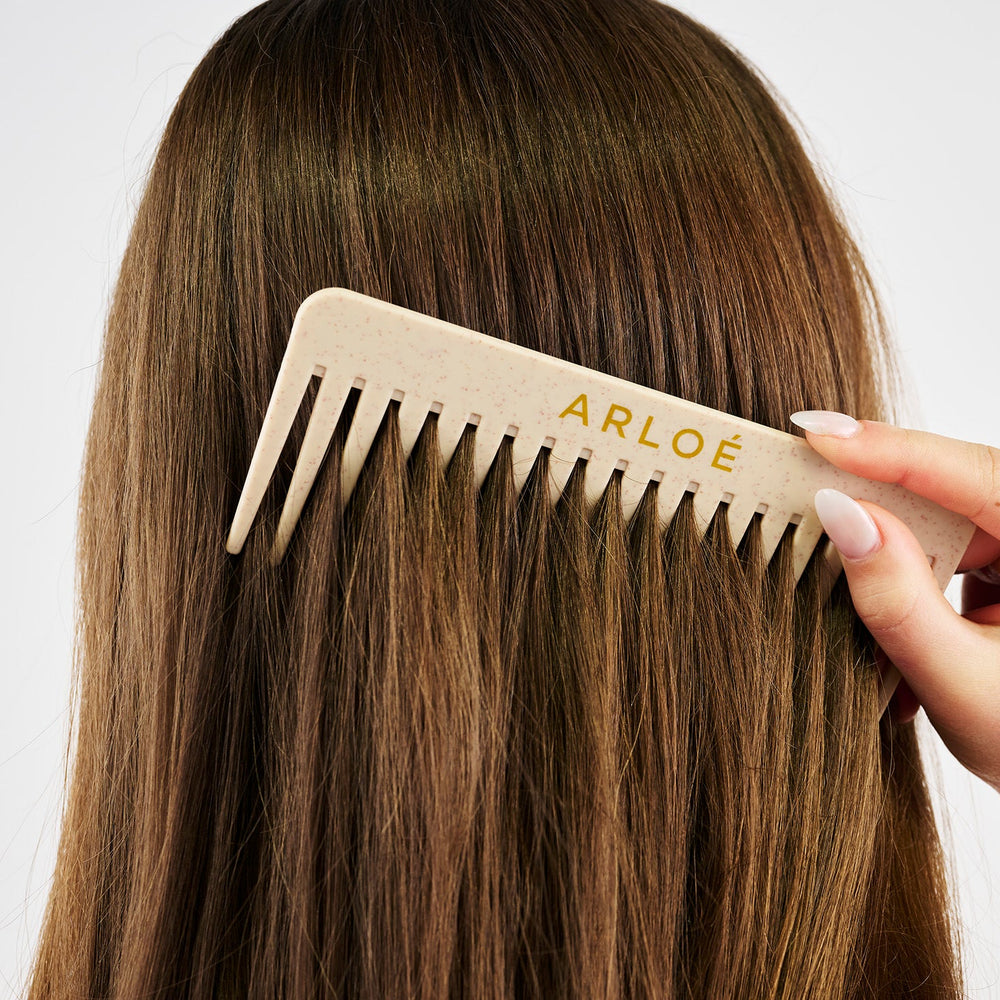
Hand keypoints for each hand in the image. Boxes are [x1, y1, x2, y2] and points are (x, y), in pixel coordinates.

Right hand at [789, 410, 999, 792]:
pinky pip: (949, 551)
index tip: (818, 434)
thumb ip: (897, 602)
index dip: (891, 450)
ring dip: (890, 556)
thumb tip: (841, 517)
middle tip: (801, 494)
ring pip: (944, 522)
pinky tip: (893, 629)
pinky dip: (907, 582)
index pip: (976, 473)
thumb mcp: (962, 684)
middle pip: (952, 491)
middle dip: (877, 504)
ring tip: (850, 598)